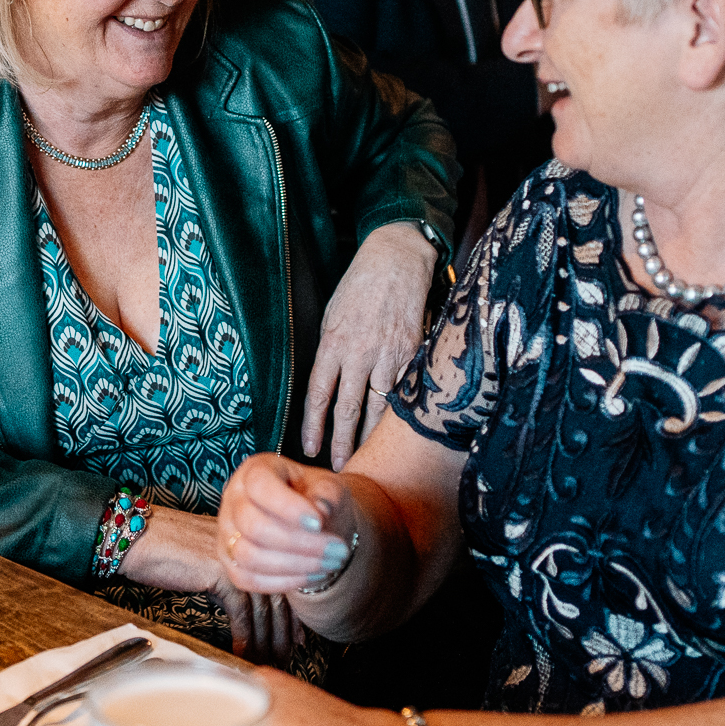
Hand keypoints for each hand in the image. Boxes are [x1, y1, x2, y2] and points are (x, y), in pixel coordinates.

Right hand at [118, 505, 300, 662]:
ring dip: (267, 640)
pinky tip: (243, 654)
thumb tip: (248, 610)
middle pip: (279, 595)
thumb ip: (232, 579)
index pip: (283, 581)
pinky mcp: (220, 572)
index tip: (296, 639)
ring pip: (264, 607)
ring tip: (268, 662)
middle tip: (286, 658)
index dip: (292, 614)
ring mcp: (238, 559)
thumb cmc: (167, 551)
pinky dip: (244, 637)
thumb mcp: (209, 563)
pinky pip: (241, 612)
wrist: (138, 537)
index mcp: (252, 543)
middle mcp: (252, 547)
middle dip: (284, 633)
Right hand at [218, 452, 355, 594]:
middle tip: (338, 550)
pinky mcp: (230, 561)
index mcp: (255, 470)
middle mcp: (233, 498)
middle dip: (299, 544)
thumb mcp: (330, 487)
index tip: (319, 522)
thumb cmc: (318, 498)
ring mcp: (226, 531)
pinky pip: (247, 579)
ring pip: (248, 556)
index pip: (260, 486)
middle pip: (254, 526)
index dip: (287, 507)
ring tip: (330, 564)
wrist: (314, 523)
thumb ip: (327, 494)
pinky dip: (282, 582)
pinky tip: (312, 576)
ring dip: (294, 565)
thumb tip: (320, 510)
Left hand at [303, 221, 436, 468]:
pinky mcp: (414, 352)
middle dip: (342, 442)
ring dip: (370, 435)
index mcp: (334, 342)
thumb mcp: (333, 315)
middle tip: (339, 466)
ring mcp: (390, 353)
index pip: (319, 394)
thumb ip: (331, 351)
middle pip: (348, 408)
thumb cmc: (360, 285)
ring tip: (365, 457)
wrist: (397, 259)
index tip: (310, 447)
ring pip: (379, 406)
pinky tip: (395, 431)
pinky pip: (405, 389)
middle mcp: (360, 352)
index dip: (313, 425)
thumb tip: (328, 385)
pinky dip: (398, 412)